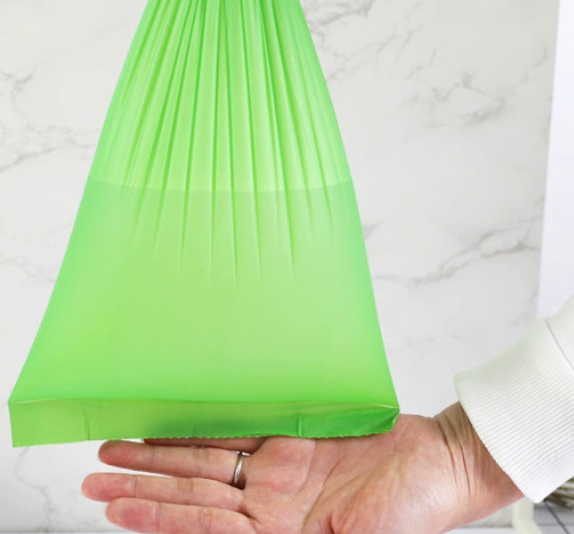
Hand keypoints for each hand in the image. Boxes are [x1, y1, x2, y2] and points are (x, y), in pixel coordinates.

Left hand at [82, 403, 520, 533]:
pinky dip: (207, 427)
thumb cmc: (411, 514)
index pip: (200, 525)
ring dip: (164, 454)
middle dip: (143, 482)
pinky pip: (242, 429)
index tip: (112, 505)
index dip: (155, 513)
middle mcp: (270, 502)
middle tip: (95, 474)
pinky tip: (176, 423)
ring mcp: (279, 467)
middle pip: (194, 490)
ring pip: (209, 458)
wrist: (437, 465)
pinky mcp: (294, 436)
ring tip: (118, 449)